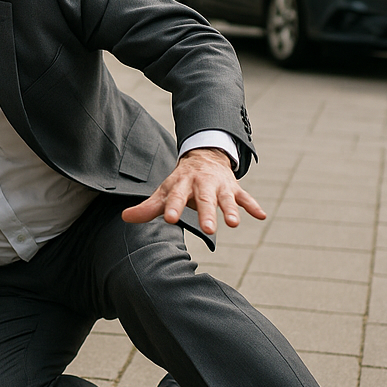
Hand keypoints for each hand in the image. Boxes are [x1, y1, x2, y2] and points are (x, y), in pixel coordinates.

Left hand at [121, 147, 265, 235]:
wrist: (203, 156)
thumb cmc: (180, 182)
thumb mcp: (164, 192)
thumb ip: (148, 208)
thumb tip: (125, 218)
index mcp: (182, 184)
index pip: (176, 197)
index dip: (174, 208)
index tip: (171, 219)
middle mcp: (201, 184)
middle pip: (204, 200)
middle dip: (207, 213)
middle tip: (208, 230)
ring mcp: (220, 186)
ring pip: (226, 198)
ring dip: (231, 210)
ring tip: (234, 223)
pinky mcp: (234, 188)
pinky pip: (246, 197)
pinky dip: (253, 206)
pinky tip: (261, 216)